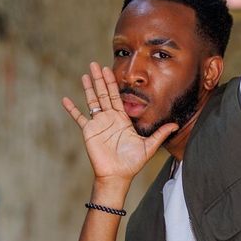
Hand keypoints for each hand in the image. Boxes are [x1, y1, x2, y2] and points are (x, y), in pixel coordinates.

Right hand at [61, 62, 177, 184]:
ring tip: (85, 74)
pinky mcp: (89, 131)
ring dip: (88, 88)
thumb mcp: (149, 146)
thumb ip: (160, 134)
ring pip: (92, 101)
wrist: (117, 175)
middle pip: (103, 94)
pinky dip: (72, 109)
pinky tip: (65, 99)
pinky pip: (79, 117)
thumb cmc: (132, 163)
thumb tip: (176, 125)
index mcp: (122, 119)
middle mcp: (109, 118)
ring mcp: (98, 124)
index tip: (108, 69)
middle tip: (95, 64)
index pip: (116, 96)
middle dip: (99, 79)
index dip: (112, 82)